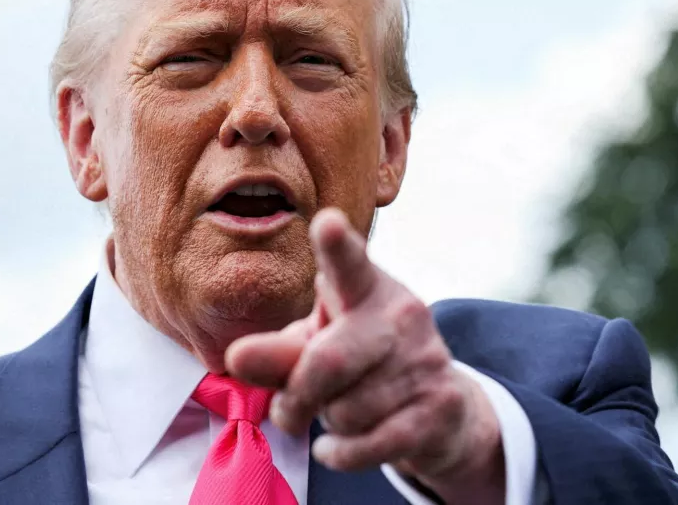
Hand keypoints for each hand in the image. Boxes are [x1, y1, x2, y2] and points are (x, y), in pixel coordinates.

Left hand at [226, 208, 505, 503]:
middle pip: (328, 362)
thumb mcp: (318, 348)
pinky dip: (342, 453)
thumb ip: (277, 353)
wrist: (442, 409)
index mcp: (365, 288)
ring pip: (347, 410)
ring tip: (340, 412)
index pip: (348, 264)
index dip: (336, 247)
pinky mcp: (441, 405)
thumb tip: (236, 358)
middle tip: (286, 412)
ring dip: (327, 424)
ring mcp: (426, 359)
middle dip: (296, 397)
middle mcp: (402, 314)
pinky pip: (371, 443)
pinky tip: (336, 446)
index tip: (327, 223)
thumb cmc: (362, 365)